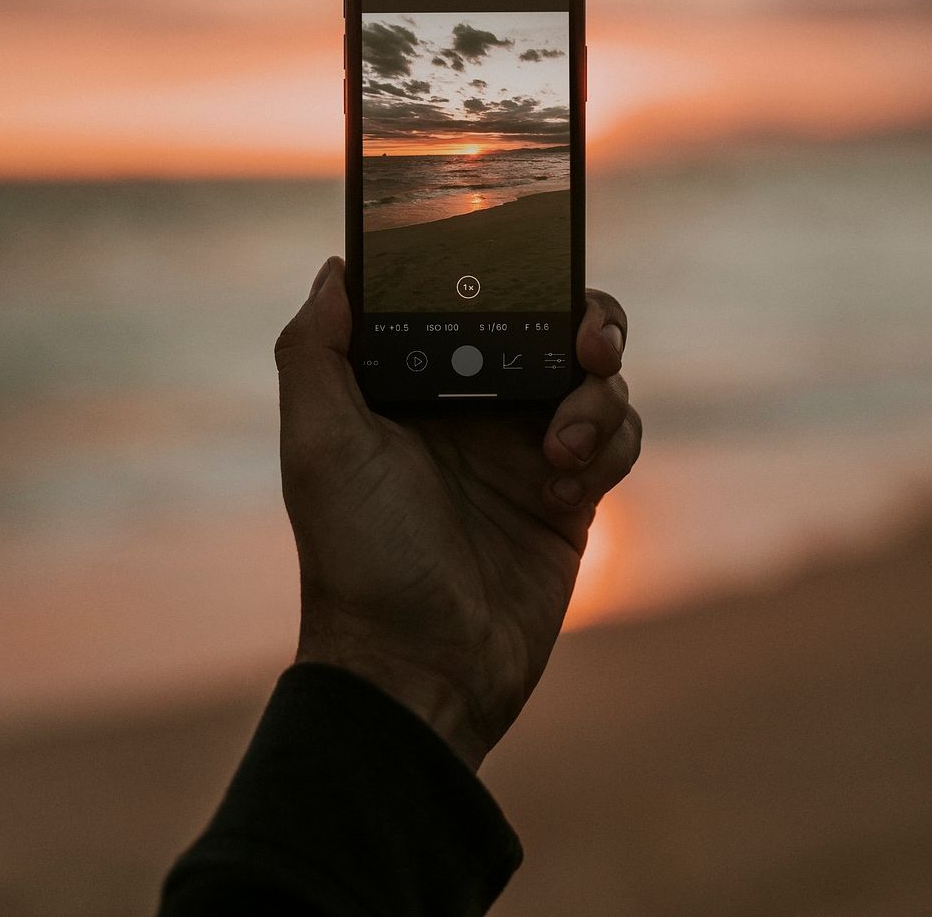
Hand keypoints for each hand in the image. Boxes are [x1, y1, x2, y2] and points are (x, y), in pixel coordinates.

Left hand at [275, 258, 640, 770]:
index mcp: (416, 380)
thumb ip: (313, 352)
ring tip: (560, 446)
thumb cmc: (357, 555)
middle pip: (551, 322)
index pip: (472, 298)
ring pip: (595, 377)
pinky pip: (619, 437)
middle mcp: (475, 403)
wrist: (419, 669)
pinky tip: (565, 486)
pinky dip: (608, 446)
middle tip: (587, 339)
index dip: (507, 271)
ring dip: (596, 396)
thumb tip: (337, 269)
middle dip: (583, 316)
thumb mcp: (319, 446)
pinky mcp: (572, 493)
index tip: (531, 262)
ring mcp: (526, 446)